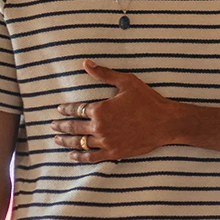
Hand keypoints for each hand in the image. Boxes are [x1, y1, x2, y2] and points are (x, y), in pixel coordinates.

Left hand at [50, 60, 180, 162]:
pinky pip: (91, 157)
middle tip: (53, 125)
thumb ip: (104, 74)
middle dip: (61, 126)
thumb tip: (86, 63)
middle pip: (74, 127)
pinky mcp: (114, 152)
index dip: (66, 109)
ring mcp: (106, 141)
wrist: (166, 122)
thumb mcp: (127, 82)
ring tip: (57, 139)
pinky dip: (80, 156)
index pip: (77, 109)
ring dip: (66, 141)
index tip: (60, 109)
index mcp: (100, 109)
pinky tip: (73, 155)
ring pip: (79, 143)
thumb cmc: (149, 100)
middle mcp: (99, 127)